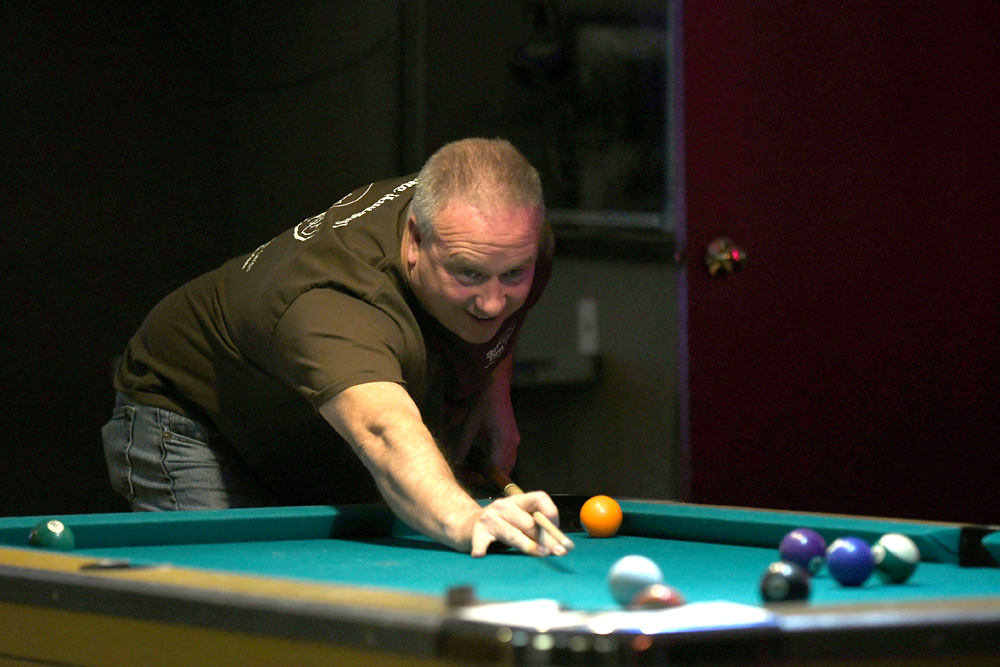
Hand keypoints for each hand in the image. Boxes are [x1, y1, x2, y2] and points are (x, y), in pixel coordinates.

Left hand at [454, 356, 519, 474]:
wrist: (496, 387)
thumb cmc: (484, 403)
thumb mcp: (470, 425)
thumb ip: (463, 445)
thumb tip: (457, 462)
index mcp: (503, 440)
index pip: (495, 468)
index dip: (482, 477)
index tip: (467, 477)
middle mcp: (512, 443)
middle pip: (504, 470)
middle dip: (487, 477)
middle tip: (468, 475)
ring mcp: (515, 441)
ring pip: (508, 465)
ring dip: (493, 472)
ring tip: (474, 470)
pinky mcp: (513, 438)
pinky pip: (508, 458)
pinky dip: (498, 464)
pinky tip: (483, 463)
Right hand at [460, 492, 564, 557]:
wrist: (465, 525)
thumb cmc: (499, 526)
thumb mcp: (518, 521)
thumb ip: (536, 530)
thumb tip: (562, 546)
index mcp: (517, 501)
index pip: (539, 498)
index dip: (552, 514)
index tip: (557, 531)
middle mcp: (504, 506)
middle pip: (529, 522)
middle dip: (545, 538)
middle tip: (557, 552)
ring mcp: (489, 518)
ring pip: (513, 534)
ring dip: (529, 545)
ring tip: (543, 553)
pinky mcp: (476, 533)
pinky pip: (481, 541)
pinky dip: (481, 548)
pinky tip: (480, 554)